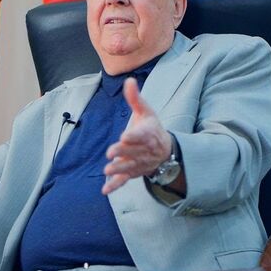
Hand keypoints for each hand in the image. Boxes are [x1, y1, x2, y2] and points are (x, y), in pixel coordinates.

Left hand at [102, 77, 171, 193]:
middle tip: (111, 153)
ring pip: (129, 166)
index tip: (125, 136)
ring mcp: (139, 163)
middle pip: (133, 151)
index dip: (134, 136)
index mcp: (148, 133)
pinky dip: (115, 186)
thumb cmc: (152, 128)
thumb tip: (129, 80)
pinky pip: (125, 180)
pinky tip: (105, 190)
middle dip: (123, 152)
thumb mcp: (146, 112)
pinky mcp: (134, 172)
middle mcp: (145, 150)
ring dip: (119, 169)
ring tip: (107, 170)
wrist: (166, 151)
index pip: (142, 135)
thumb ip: (135, 98)